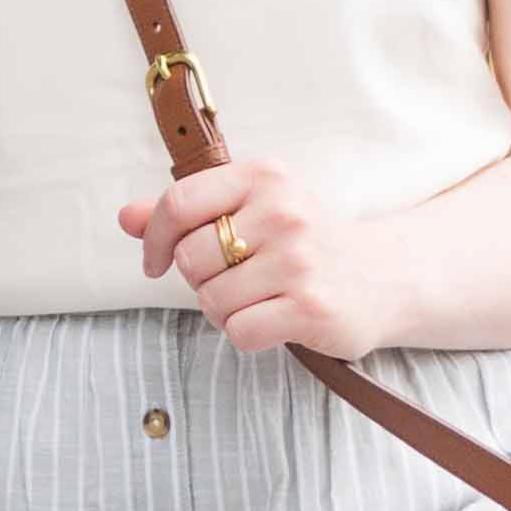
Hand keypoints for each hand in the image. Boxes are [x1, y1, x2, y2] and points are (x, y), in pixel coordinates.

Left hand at [120, 155, 387, 360]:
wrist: (386, 276)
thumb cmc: (306, 241)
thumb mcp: (252, 209)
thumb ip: (187, 213)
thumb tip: (125, 218)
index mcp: (264, 177)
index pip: (179, 202)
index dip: (154, 239)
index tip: (156, 261)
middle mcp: (284, 212)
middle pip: (191, 259)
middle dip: (201, 279)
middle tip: (234, 279)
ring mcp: (300, 261)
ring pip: (212, 301)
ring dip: (224, 310)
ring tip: (258, 298)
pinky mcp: (311, 307)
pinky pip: (239, 332)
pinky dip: (246, 333)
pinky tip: (273, 319)